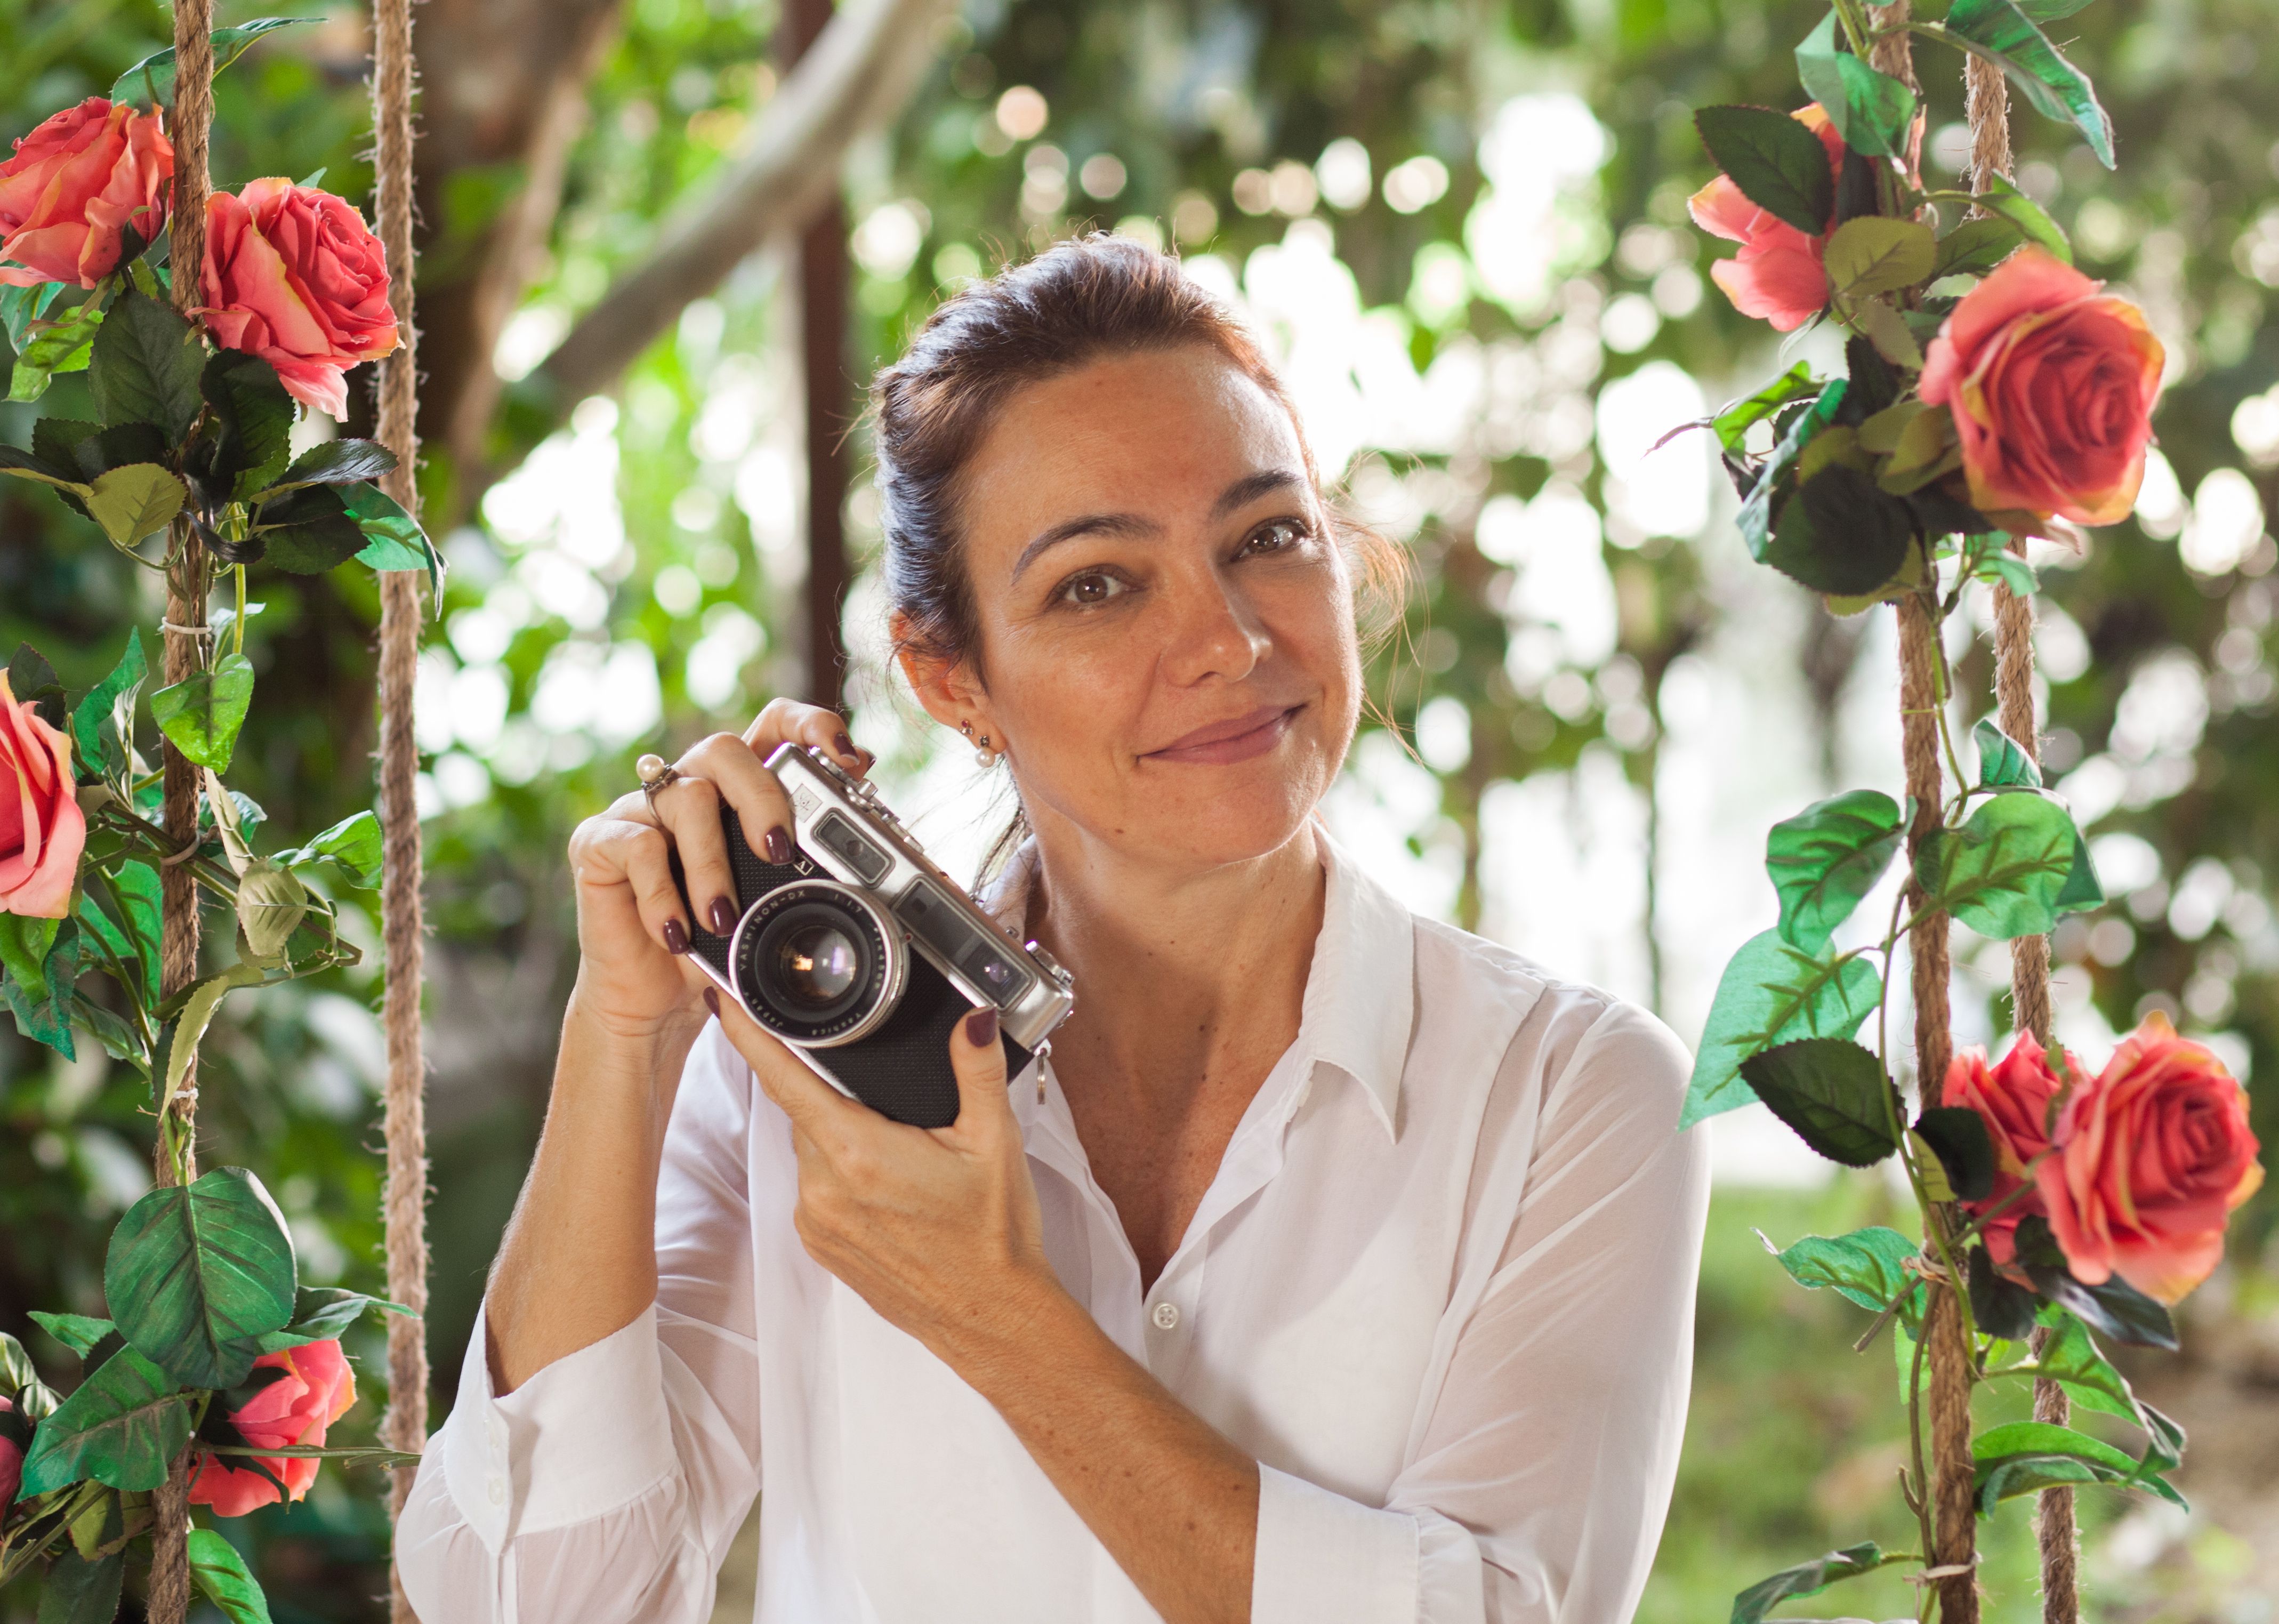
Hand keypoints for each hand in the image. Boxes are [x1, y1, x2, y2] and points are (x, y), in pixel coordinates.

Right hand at [564, 699, 871, 1038]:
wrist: (654, 1003)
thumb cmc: (717, 948)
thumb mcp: (776, 905)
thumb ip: (813, 859)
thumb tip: (890, 829)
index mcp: (737, 791)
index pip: (773, 724)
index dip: (810, 726)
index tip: (846, 758)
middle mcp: (688, 787)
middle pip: (726, 747)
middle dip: (760, 795)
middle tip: (777, 849)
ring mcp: (640, 811)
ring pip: (685, 797)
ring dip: (711, 863)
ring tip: (722, 921)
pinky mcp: (598, 842)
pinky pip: (638, 845)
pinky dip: (663, 893)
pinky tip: (675, 933)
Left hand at [709, 990, 1060, 1362]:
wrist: (989, 1316)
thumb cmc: (991, 1237)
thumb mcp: (994, 1141)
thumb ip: (977, 1069)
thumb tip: (975, 1018)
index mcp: (859, 1152)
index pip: (784, 1079)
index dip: (748, 1035)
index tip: (723, 1001)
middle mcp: (825, 1189)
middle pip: (805, 1111)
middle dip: (837, 1096)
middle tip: (894, 1110)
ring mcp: (817, 1222)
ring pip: (811, 1150)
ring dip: (842, 1138)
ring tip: (903, 1156)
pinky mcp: (819, 1247)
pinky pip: (815, 1189)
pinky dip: (841, 1176)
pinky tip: (889, 1189)